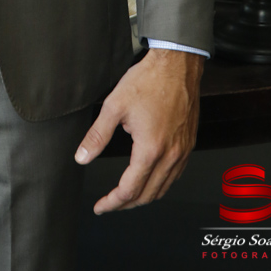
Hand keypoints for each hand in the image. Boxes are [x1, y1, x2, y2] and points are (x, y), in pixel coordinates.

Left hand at [74, 48, 203, 213]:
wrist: (178, 64)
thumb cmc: (149, 80)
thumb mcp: (114, 105)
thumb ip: (97, 136)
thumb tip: (82, 157)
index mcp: (150, 150)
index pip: (129, 190)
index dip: (112, 202)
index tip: (100, 206)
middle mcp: (171, 156)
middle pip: (148, 195)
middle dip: (126, 204)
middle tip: (109, 203)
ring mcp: (183, 151)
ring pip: (164, 188)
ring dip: (144, 196)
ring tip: (126, 195)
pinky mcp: (189, 144)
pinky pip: (175, 175)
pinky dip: (160, 183)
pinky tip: (150, 177)